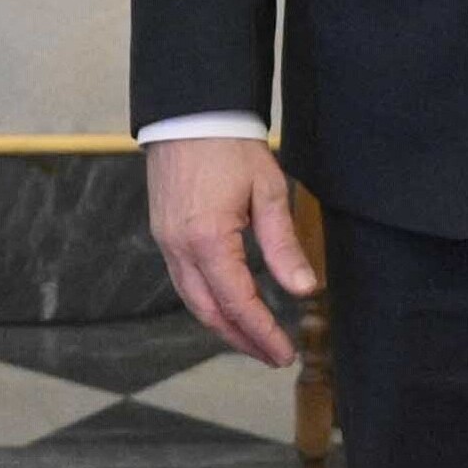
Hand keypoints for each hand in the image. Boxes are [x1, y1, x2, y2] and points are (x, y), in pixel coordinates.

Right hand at [146, 136, 317, 373]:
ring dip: (223, 325)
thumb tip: (304, 289)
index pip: (238, 303)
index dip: (263, 333)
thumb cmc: (231, 146)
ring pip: (193, 300)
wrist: (190, 112)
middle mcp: (179, 247)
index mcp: (208, 240)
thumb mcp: (269, 191)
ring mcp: (166, 241)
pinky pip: (184, 281)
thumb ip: (284, 245)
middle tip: (272, 355)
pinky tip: (228, 305)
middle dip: (242, 339)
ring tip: (253, 338)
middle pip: (209, 312)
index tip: (285, 353)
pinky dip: (207, 302)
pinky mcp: (163, 232)